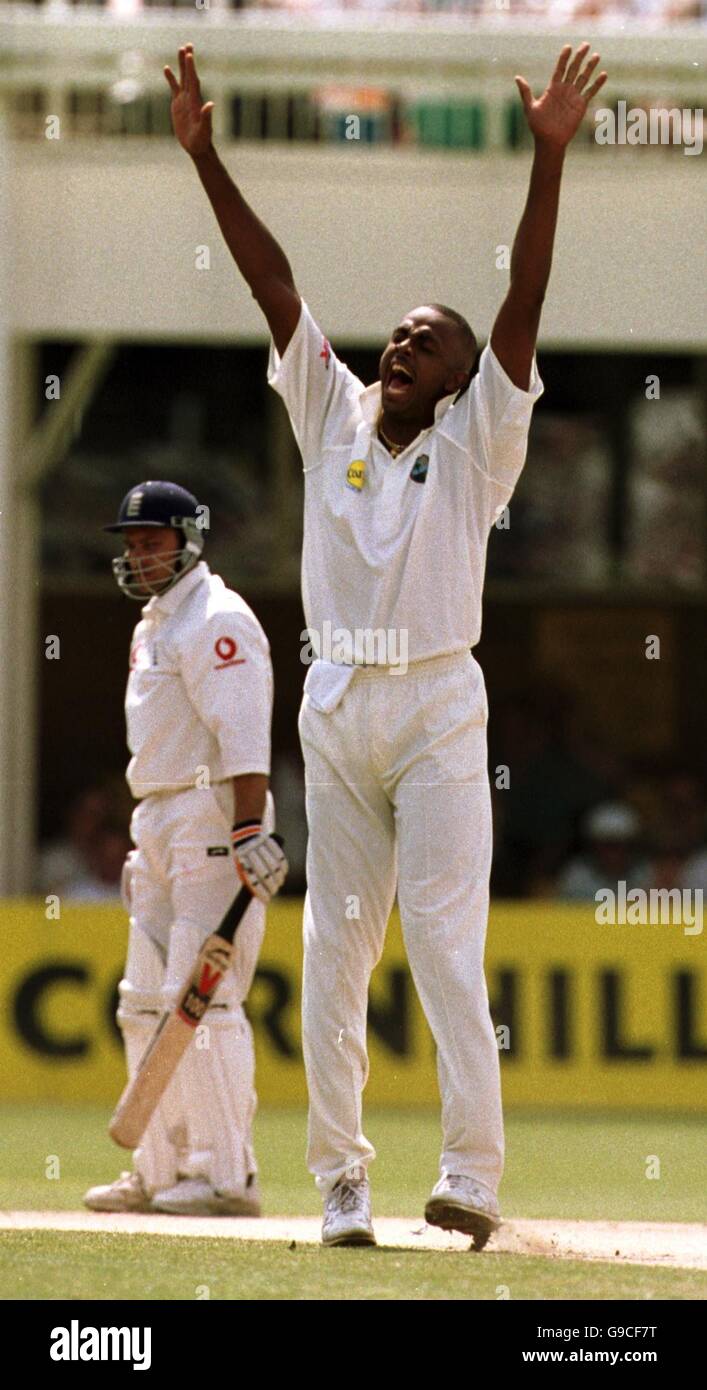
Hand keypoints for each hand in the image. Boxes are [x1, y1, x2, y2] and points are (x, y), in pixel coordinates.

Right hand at [164, 43, 213, 157]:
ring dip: (181, 65)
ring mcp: (184, 100)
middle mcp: (191, 97)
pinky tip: (166, 68)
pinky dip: (170, 78)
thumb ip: (207, 117)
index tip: (189, 54)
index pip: (193, 80)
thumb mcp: (204, 130)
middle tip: (188, 45)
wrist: (197, 147)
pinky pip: (174, 88)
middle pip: (189, 75)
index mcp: (196, 101)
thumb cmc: (202, 140)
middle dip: (188, 60)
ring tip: (180, 49)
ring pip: (182, 78)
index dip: (191, 68)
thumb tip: (210, 105)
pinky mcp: (178, 104)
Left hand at [232, 827, 287, 904]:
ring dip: (279, 878)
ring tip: (279, 883)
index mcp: (241, 862)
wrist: (245, 834)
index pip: (252, 881)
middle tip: (274, 892)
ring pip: (275, 867)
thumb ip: (249, 880)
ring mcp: (260, 847)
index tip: (267, 900)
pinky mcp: (269, 841)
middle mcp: (250, 854)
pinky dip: (283, 867)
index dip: (261, 892)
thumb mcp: (241, 867)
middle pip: (265, 875)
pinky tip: (283, 873)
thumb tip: (261, 896)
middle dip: (271, 887)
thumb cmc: (244, 857)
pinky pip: (280, 856)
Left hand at [515, 43, 606, 149]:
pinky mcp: (581, 105)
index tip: (568, 47)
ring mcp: (573, 97)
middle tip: (585, 45)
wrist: (549, 141)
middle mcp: (564, 90)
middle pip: (573, 69)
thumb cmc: (538, 126)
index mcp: (553, 88)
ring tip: (596, 55)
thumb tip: (517, 77)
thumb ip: (525, 92)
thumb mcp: (530, 107)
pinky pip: (590, 92)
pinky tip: (604, 74)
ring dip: (590, 67)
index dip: (564, 58)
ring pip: (583, 78)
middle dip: (579, 57)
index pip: (560, 69)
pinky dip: (597, 84)